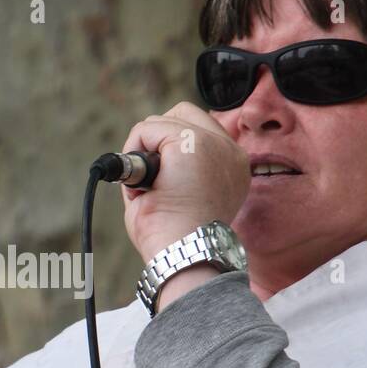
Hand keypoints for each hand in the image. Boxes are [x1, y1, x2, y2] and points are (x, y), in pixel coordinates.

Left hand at [119, 101, 248, 263]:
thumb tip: (144, 150)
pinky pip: (148, 129)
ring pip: (161, 121)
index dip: (169, 149)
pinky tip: (141, 180)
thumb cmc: (175, 239)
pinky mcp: (191, 142)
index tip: (161, 182)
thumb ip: (174, 169)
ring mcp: (213, 143)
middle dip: (156, 139)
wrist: (183, 253)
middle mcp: (230, 152)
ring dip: (143, 150)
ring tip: (147, 186)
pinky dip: (134, 150)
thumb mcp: (182, 199)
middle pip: (183, 114)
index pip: (199, 131)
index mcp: (233, 167)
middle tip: (149, 179)